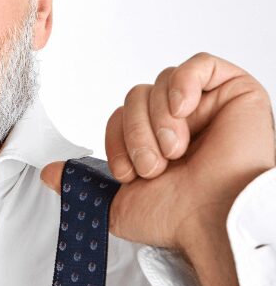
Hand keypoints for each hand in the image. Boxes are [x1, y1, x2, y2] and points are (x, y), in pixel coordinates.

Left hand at [39, 52, 275, 252]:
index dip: (116, 140)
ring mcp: (209, 106)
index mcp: (156, 143)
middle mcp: (182, 122)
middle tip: (153, 167)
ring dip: (158, 121)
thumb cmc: (175, 218)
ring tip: (175, 152)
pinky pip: (199, 64)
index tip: (128, 173)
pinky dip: (183, 83)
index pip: (120, 117)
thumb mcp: (114, 205)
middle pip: (135, 96)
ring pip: (160, 83)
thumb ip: (81, 183)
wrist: (213, 221)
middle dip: (135, 134)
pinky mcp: (236, 92)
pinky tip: (183, 109)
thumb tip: (49, 172)